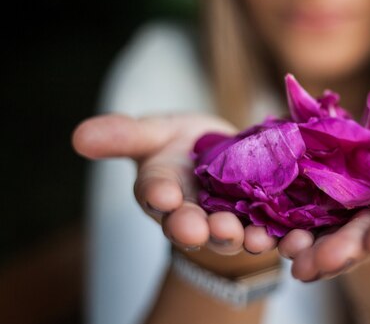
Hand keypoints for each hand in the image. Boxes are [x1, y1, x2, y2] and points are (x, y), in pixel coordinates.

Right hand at [72, 114, 280, 258]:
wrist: (228, 162)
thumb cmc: (184, 147)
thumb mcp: (156, 133)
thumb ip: (123, 135)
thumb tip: (78, 136)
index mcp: (161, 190)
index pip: (155, 193)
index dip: (158, 194)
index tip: (162, 194)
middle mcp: (191, 213)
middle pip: (190, 223)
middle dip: (194, 228)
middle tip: (199, 229)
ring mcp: (227, 221)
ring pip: (230, 233)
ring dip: (238, 237)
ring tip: (248, 238)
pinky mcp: (262, 223)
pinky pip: (270, 233)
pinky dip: (280, 237)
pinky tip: (290, 238)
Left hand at [278, 112, 369, 281]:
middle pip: (360, 237)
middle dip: (341, 250)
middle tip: (319, 262)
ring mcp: (343, 216)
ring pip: (324, 236)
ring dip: (306, 247)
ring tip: (286, 254)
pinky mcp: (313, 205)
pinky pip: (295, 218)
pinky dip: (280, 227)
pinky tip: (262, 234)